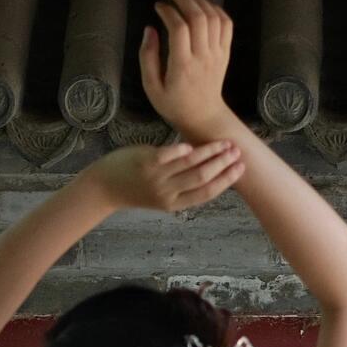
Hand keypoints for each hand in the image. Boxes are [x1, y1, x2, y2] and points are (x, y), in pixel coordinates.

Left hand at [90, 140, 243, 212]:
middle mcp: (168, 192)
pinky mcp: (147, 162)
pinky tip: (192, 143)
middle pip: (203, 178)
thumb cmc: (136, 188)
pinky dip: (182, 148)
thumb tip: (208, 168)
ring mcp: (158, 177)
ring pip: (190, 164)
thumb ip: (182, 184)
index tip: (240, 169)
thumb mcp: (162, 194)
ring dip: (210, 152)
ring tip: (224, 143)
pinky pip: (169, 153)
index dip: (226, 181)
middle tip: (236, 151)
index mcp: (175, 203)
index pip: (207, 193)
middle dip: (223, 164)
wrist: (106, 187)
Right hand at [140, 0, 232, 133]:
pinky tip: (203, 5)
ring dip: (200, 0)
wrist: (203, 117)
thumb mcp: (152, 87)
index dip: (168, 11)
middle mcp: (202, 57)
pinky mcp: (225, 53)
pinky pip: (226, 24)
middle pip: (198, 17)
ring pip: (213, 17)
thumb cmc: (174, 104)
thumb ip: (147, 58)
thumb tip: (149, 29)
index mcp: (182, 66)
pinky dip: (216, 9)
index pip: (178, 29)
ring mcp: (217, 54)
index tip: (158, 6)